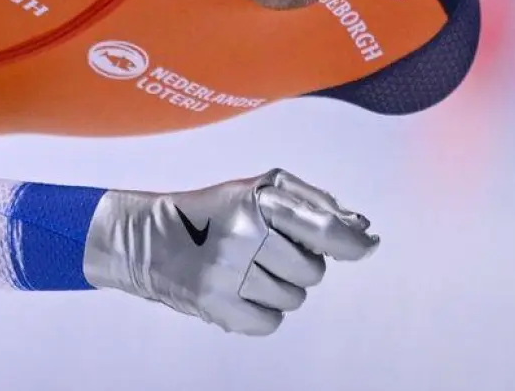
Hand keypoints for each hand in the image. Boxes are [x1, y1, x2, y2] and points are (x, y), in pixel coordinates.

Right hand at [81, 168, 378, 334]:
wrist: (147, 240)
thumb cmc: (213, 212)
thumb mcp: (257, 190)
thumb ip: (312, 203)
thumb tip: (362, 230)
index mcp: (257, 201)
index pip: (324, 231)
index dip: (353, 243)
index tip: (367, 246)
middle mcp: (243, 236)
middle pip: (313, 272)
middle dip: (298, 264)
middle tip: (265, 250)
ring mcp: (228, 274)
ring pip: (293, 299)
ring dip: (278, 288)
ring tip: (247, 269)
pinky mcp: (216, 306)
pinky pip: (270, 322)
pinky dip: (260, 311)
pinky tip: (238, 290)